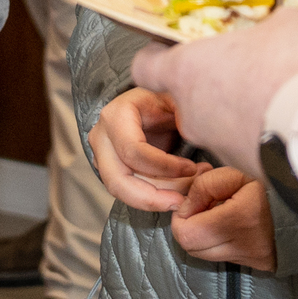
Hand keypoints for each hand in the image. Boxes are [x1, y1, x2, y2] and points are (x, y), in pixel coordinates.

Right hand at [89, 86, 203, 212]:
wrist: (154, 104)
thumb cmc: (166, 99)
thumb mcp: (176, 97)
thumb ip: (184, 111)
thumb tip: (195, 130)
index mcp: (116, 115)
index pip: (134, 152)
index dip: (165, 167)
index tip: (193, 169)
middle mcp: (102, 137)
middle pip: (118, 181)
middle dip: (154, 197)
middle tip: (183, 201)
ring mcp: (102, 156)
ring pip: (123, 192)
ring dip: (157, 199)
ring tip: (186, 193)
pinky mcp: (110, 170)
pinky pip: (129, 192)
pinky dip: (153, 197)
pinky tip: (177, 192)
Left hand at [129, 5, 297, 183]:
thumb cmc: (293, 72)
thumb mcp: (286, 22)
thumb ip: (266, 25)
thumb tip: (277, 24)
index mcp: (186, 70)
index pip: (145, 65)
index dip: (158, 56)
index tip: (172, 49)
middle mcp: (192, 113)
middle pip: (187, 95)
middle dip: (213, 82)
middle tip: (243, 68)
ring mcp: (216, 145)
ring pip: (217, 122)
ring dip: (238, 110)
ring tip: (273, 95)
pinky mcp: (244, 168)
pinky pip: (244, 145)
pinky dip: (260, 134)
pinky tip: (287, 120)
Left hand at [170, 166, 275, 271]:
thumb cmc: (267, 186)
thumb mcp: (234, 175)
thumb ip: (203, 186)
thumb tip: (184, 206)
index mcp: (238, 219)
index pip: (186, 232)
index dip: (181, 216)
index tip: (193, 201)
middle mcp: (241, 245)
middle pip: (189, 247)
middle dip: (187, 226)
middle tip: (200, 209)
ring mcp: (247, 259)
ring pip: (201, 254)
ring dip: (199, 236)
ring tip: (213, 217)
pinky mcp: (252, 265)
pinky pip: (218, 257)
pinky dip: (214, 243)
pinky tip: (225, 228)